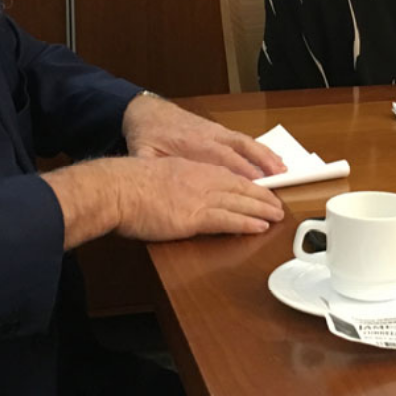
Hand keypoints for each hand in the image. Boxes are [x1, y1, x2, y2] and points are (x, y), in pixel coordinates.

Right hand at [114, 156, 284, 241]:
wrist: (117, 189)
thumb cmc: (128, 185)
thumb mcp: (157, 174)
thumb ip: (174, 182)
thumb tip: (178, 193)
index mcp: (192, 169)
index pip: (228, 176)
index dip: (247, 184)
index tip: (260, 190)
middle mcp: (201, 180)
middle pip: (241, 187)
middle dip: (262, 196)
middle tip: (278, 204)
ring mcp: (199, 198)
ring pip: (240, 203)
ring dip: (262, 210)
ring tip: (277, 216)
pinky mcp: (194, 217)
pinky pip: (228, 220)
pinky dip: (246, 223)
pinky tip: (260, 226)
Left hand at [123, 92, 284, 178]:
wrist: (146, 111)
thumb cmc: (147, 134)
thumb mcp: (142, 153)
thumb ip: (151, 168)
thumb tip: (154, 185)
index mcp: (191, 143)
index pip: (221, 156)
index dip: (239, 168)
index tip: (255, 182)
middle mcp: (208, 135)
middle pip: (239, 148)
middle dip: (260, 163)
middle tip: (278, 177)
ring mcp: (215, 131)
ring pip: (245, 142)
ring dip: (265, 155)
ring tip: (283, 168)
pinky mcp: (218, 131)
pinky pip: (243, 139)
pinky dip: (259, 149)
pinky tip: (271, 159)